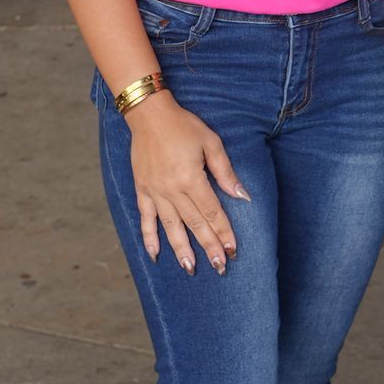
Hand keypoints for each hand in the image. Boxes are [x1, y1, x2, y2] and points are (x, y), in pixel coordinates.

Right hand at [127, 90, 248, 273]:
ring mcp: (155, 192)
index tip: (233, 250)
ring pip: (171, 226)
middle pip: (194, 224)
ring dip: (181, 249)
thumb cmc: (183, 126)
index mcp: (191, 178)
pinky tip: (154, 255)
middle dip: (208, 246)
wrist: (149, 114)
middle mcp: (172, 190)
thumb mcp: (211, 143)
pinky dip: (149, 237)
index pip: (212, 212)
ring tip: (190, 268)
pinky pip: (145, 218)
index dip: (223, 232)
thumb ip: (225, 172)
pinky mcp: (142, 189)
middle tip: (220, 267)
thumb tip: (241, 196)